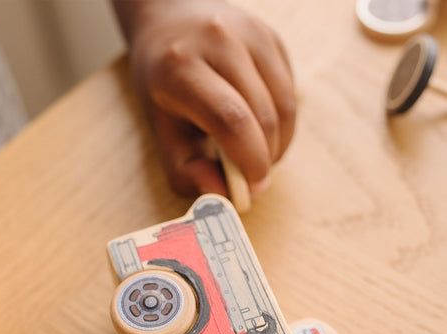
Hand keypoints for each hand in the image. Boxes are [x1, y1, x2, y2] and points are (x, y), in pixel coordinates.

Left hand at [114, 0, 295, 196]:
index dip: (249, 160)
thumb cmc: (162, 86)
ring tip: (259, 158)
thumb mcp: (160, 131)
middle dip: (265, 157)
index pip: (231, 119)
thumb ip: (185, 169)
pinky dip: (282, 122)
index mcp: (181, 68)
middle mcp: (219, 41)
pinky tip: (262, 131)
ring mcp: (250, 33)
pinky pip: (289, 90)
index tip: (252, 187)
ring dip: (279, 143)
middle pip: (262, 113)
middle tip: (255, 180)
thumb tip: (220, 195)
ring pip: (284, 103)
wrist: (169, 22)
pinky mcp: (271, 36)